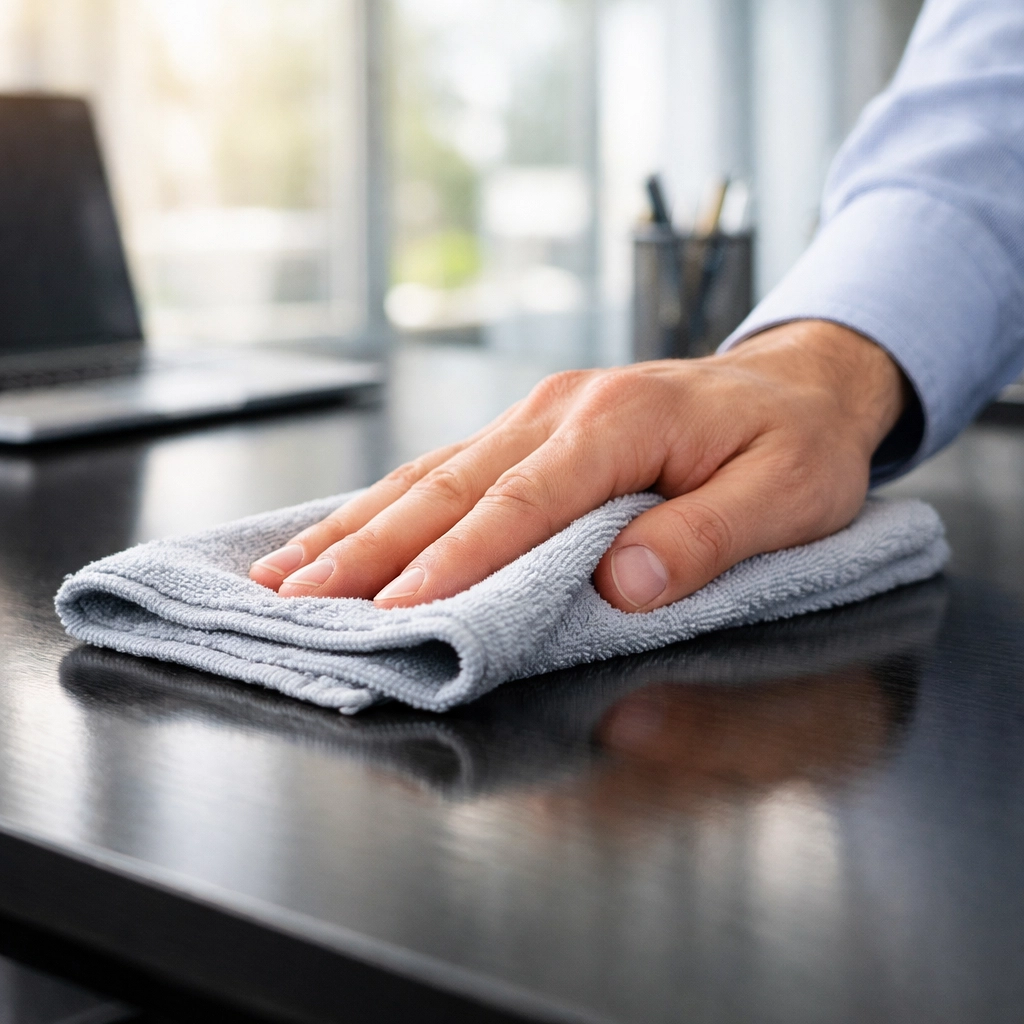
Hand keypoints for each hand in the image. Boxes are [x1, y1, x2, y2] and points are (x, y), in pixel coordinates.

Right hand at [250, 320, 906, 611]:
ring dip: (359, 524)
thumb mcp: (787, 495)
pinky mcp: (534, 427)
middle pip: (451, 484)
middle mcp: (563, 409)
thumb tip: (622, 588)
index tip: (400, 609)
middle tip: (298, 595)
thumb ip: (706, 537)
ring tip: (288, 569)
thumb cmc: (797, 443)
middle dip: (369, 546)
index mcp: (621, 422)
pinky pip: (450, 465)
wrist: (801, 382)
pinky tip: (347, 530)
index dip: (459, 559)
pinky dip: (391, 504)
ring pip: (433, 472)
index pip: (524, 501)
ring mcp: (541, 413)